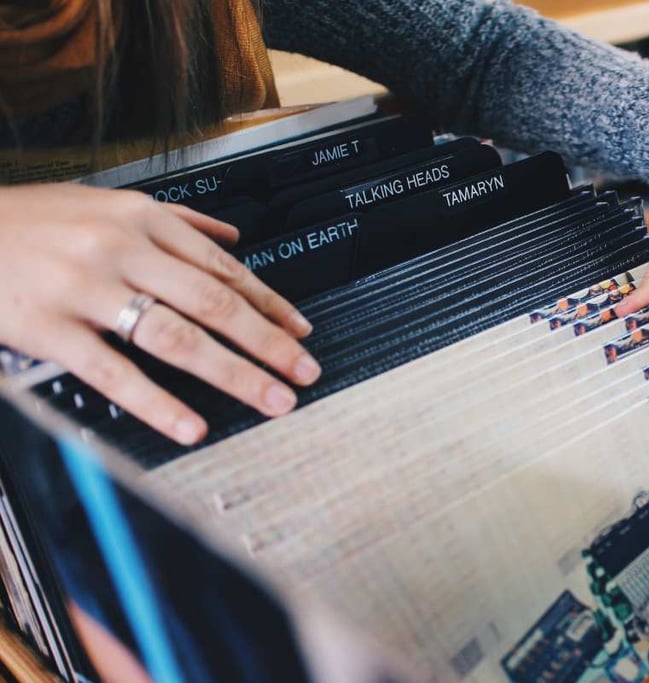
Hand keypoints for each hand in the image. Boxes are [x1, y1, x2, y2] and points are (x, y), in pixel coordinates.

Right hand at [0, 184, 320, 444]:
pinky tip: (191, 426)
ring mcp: (88, 289)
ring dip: (234, 374)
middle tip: (304, 373)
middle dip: (269, 343)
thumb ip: (176, 221)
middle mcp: (123, 250)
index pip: (225, 270)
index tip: (301, 333)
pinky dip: (158, 404)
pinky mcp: (50, 328)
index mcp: (143, 220)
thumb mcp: (106, 202)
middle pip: (216, 305)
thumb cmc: (31, 219)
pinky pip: (114, 373)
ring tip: (272, 400)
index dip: (271, 306)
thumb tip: (231, 237)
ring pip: (178, 338)